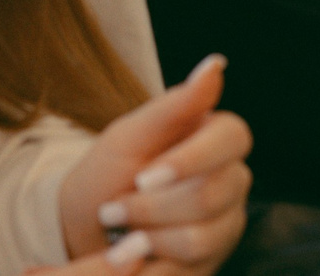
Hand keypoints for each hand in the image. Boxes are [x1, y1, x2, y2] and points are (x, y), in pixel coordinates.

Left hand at [48, 54, 251, 275]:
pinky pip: (190, 270)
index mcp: (217, 138)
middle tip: (113, 209)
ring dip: (148, 238)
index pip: (233, 139)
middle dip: (151, 208)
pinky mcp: (212, 262)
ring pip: (203, 237)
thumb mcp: (130, 135)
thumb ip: (175, 104)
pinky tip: (131, 257)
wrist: (86, 229)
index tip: (144, 177)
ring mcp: (226, 225)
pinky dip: (150, 265)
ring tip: (119, 235)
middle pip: (212, 195)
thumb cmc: (109, 172)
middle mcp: (232, 180)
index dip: (190, 160)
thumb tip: (215, 64)